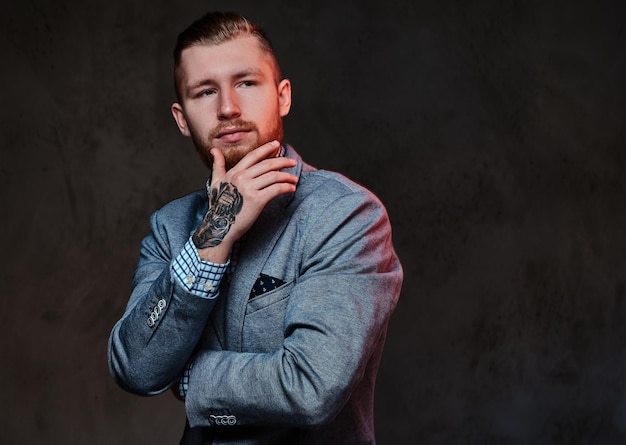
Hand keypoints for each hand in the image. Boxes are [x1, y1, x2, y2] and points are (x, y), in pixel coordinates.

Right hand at [192, 141, 297, 261]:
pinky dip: (286, 187)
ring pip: (274, 176)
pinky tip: (292, 188)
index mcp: (234, 172)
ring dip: (287, 176)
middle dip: (282, 161)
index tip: (276, 144)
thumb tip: (213, 150)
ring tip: (294, 179)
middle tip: (292, 161)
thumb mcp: (216, 182)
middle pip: (267, 164)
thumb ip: (217, 165)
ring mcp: (249, 188)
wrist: (220, 226)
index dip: (266, 148)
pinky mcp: (257, 200)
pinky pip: (276, 189)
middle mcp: (241, 178)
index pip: (253, 156)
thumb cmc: (218, 206)